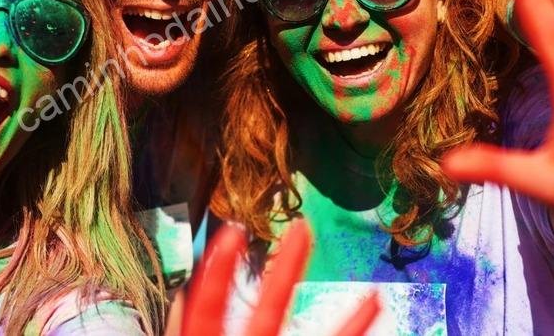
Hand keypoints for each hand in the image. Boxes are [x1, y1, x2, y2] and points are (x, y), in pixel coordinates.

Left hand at [182, 220, 379, 335]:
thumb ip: (185, 329)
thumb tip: (179, 296)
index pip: (209, 304)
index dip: (219, 269)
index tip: (233, 231)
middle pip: (269, 305)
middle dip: (288, 267)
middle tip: (303, 227)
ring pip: (305, 329)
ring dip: (336, 303)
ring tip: (363, 278)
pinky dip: (352, 328)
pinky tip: (373, 303)